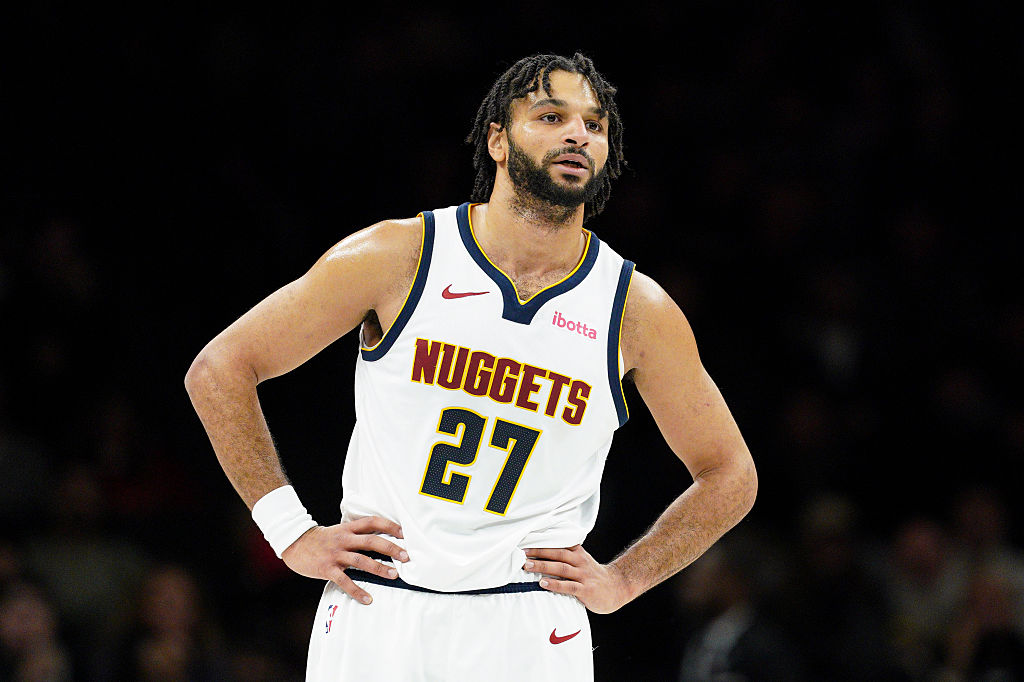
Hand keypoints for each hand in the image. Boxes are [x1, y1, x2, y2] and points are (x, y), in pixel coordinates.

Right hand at [281, 516, 408, 604]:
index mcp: (347, 528)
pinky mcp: (327, 569)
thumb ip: (356, 534)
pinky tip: (368, 599)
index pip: (372, 522)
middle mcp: (343, 539)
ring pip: (361, 560)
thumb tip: (380, 541)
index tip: (405, 533)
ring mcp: (335, 554)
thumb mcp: (338, 531)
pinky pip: (344, 581)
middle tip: (406, 556)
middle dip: (390, 548)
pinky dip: (357, 591)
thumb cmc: (320, 539)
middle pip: (371, 541)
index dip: (389, 526)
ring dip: (379, 568)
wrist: (294, 543)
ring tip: (394, 575)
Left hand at [523, 545, 633, 613]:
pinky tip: (543, 583)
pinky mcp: (586, 590)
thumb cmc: (594, 576)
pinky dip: (555, 584)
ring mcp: (583, 575)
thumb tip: (542, 553)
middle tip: (522, 553)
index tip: (527, 541)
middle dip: (538, 553)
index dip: (543, 542)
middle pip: (557, 554)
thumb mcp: (582, 561)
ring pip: (561, 568)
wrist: (617, 588)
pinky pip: (568, 586)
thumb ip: (567, 556)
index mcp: (578, 553)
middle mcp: (580, 561)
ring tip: (527, 566)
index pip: (559, 544)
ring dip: (542, 566)